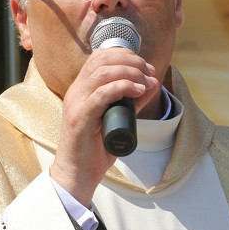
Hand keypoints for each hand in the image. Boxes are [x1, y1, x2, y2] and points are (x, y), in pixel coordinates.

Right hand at [49, 47, 159, 206]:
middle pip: (101, 60)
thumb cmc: (96, 148)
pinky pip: (101, 94)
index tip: (146, 67)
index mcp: (81, 89)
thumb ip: (132, 101)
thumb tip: (152, 83)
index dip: (125, 55)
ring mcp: (76, 104)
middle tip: (149, 72)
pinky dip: (122, 87)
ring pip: (102, 73)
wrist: (78, 174)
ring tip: (146, 82)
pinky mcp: (80, 118)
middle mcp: (76, 92)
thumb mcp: (119, 118)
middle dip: (131, 61)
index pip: (99, 57)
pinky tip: (137, 90)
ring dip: (129, 72)